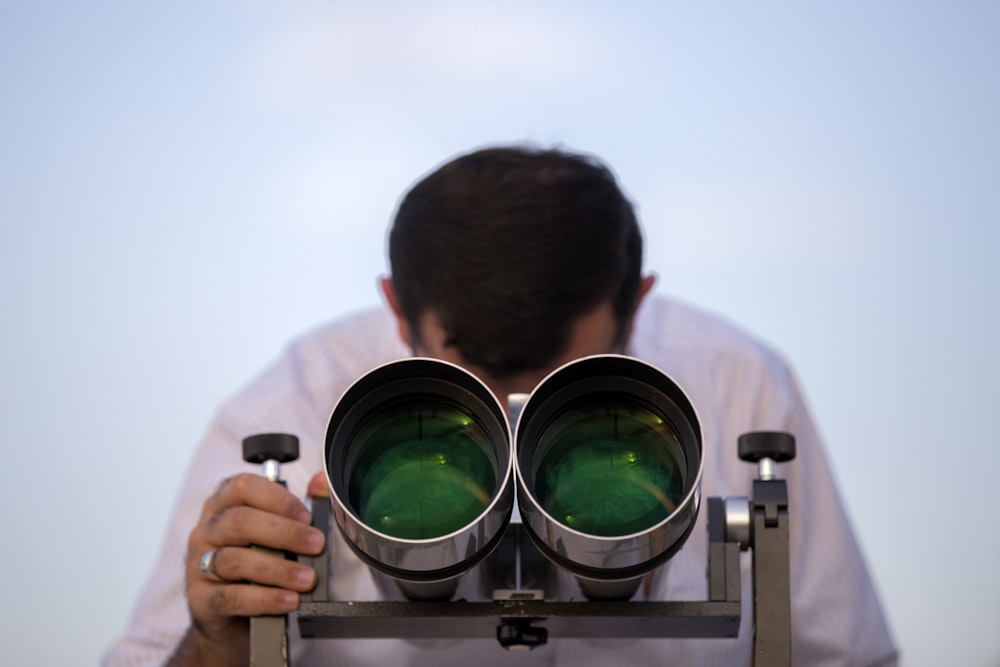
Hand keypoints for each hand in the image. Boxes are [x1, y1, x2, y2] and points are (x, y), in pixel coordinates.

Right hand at [171, 472, 327, 665]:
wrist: (231, 619)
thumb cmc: (253, 564)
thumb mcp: (272, 534)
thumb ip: (297, 507)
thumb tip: (321, 483)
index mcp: (223, 506)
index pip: (243, 487)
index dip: (278, 499)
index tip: (307, 516)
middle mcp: (207, 531)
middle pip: (240, 521)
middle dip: (285, 532)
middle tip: (316, 545)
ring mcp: (199, 565)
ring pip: (235, 560)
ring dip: (278, 569)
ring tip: (307, 579)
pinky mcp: (201, 600)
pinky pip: (231, 597)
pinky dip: (264, 599)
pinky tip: (288, 600)